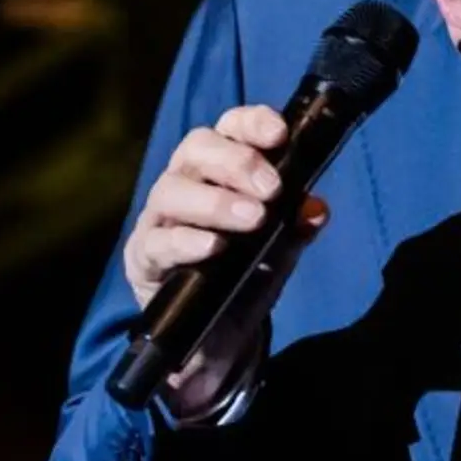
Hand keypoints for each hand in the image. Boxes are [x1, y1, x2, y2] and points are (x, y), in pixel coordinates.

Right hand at [123, 105, 327, 416]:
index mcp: (219, 170)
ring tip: (253, 219)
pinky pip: (158, 243)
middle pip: (196, 148)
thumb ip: (296, 226)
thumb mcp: (280, 250)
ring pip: (171, 190)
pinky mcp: (144, 258)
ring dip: (215, 201)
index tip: (280, 134)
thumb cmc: (246, 275)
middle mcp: (184, 184)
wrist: (219, 337)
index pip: (228, 128)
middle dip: (236, 161)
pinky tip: (214, 247)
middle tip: (271, 189)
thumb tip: (316, 208)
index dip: (251, 123)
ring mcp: (159, 220)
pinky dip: (187, 241)